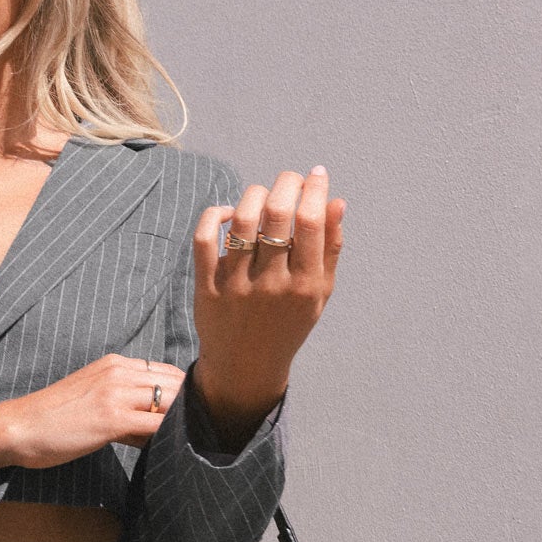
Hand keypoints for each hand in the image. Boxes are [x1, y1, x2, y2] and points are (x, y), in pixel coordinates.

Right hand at [0, 353, 188, 471]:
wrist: (19, 428)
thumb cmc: (52, 420)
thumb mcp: (92, 402)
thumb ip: (125, 410)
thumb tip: (153, 429)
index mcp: (114, 364)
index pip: (166, 371)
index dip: (182, 393)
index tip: (190, 414)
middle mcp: (118, 372)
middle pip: (174, 383)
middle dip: (189, 406)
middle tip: (198, 429)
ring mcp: (116, 394)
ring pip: (169, 401)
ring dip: (182, 421)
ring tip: (187, 440)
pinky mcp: (112, 419)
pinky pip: (155, 424)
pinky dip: (167, 435)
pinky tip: (169, 449)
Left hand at [188, 167, 344, 445]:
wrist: (246, 367)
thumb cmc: (288, 323)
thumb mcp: (319, 293)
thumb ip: (331, 248)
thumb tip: (336, 200)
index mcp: (306, 285)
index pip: (311, 221)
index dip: (314, 188)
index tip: (315, 174)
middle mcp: (272, 284)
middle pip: (277, 213)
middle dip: (286, 183)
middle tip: (289, 180)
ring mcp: (237, 287)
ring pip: (242, 220)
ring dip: (254, 195)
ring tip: (262, 197)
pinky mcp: (208, 288)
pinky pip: (205, 239)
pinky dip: (215, 215)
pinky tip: (229, 214)